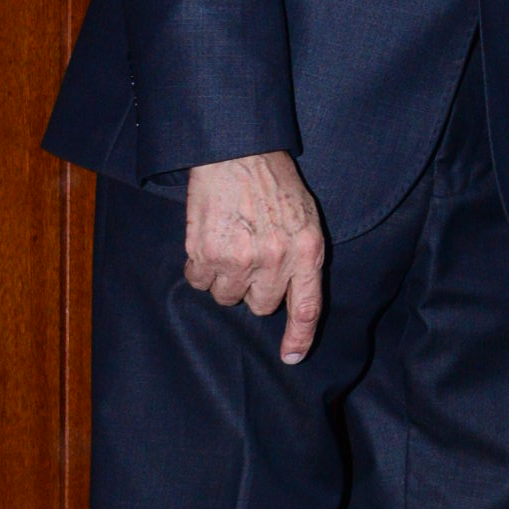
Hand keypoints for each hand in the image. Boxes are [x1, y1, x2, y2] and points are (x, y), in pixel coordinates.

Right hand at [183, 151, 325, 364]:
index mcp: (307, 250)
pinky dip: (201, 267)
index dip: (299, 337)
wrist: (237, 151)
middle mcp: (277, 259)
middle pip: (261, 306)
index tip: (291, 357)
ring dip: (225, 278)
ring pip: (228, 296)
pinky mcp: (207, 253)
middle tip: (250, 256)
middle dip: (254, 288)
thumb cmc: (273, 183)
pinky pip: (200, 281)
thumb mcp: (305, 217)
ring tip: (229, 243)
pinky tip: (208, 240)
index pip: (307, 307)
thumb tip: (289, 295)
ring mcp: (241, 258)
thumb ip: (301, 256)